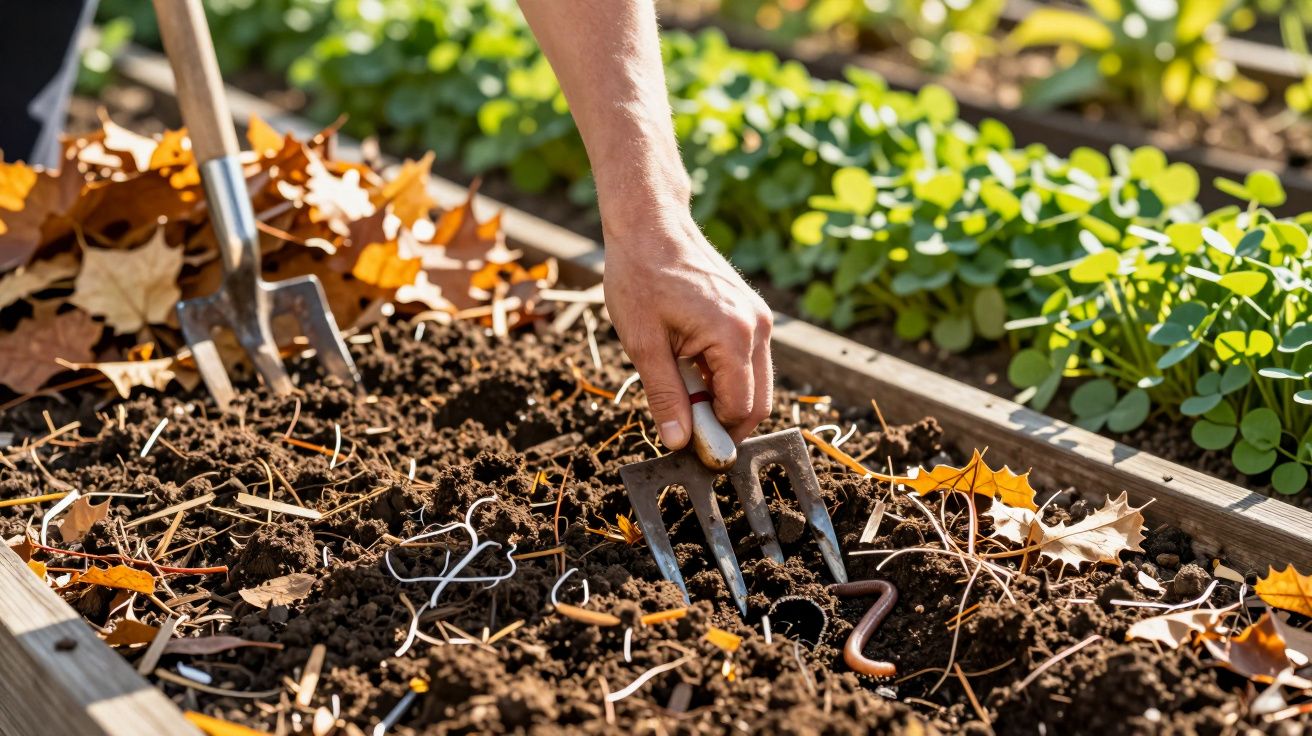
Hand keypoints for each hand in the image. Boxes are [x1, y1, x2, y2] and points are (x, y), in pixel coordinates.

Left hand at [603, 211, 773, 449]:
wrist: (652, 226)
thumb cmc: (641, 278)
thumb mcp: (644, 344)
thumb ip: (665, 396)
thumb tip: (678, 442)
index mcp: (733, 335)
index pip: (740, 408)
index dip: (714, 434)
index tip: (685, 442)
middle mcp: (757, 326)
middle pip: (759, 402)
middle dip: (725, 422)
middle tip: (685, 424)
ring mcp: (759, 318)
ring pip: (756, 383)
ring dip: (724, 398)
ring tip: (683, 387)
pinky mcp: (753, 313)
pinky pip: (749, 360)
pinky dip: (726, 375)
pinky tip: (691, 365)